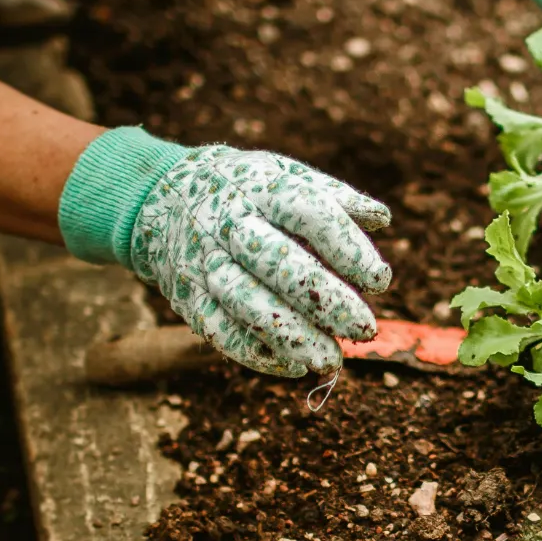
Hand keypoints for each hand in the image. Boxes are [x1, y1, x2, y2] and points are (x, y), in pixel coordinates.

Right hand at [128, 146, 391, 376]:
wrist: (160, 197)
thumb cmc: (244, 188)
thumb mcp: (284, 174)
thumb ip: (335, 196)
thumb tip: (381, 219)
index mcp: (262, 188)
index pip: (309, 214)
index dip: (346, 248)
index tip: (380, 281)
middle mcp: (230, 223)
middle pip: (277, 263)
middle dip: (324, 300)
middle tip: (365, 329)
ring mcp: (204, 261)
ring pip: (245, 302)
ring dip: (290, 336)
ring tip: (331, 360)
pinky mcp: (187, 296)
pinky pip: (217, 330)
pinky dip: (255, 353)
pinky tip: (293, 366)